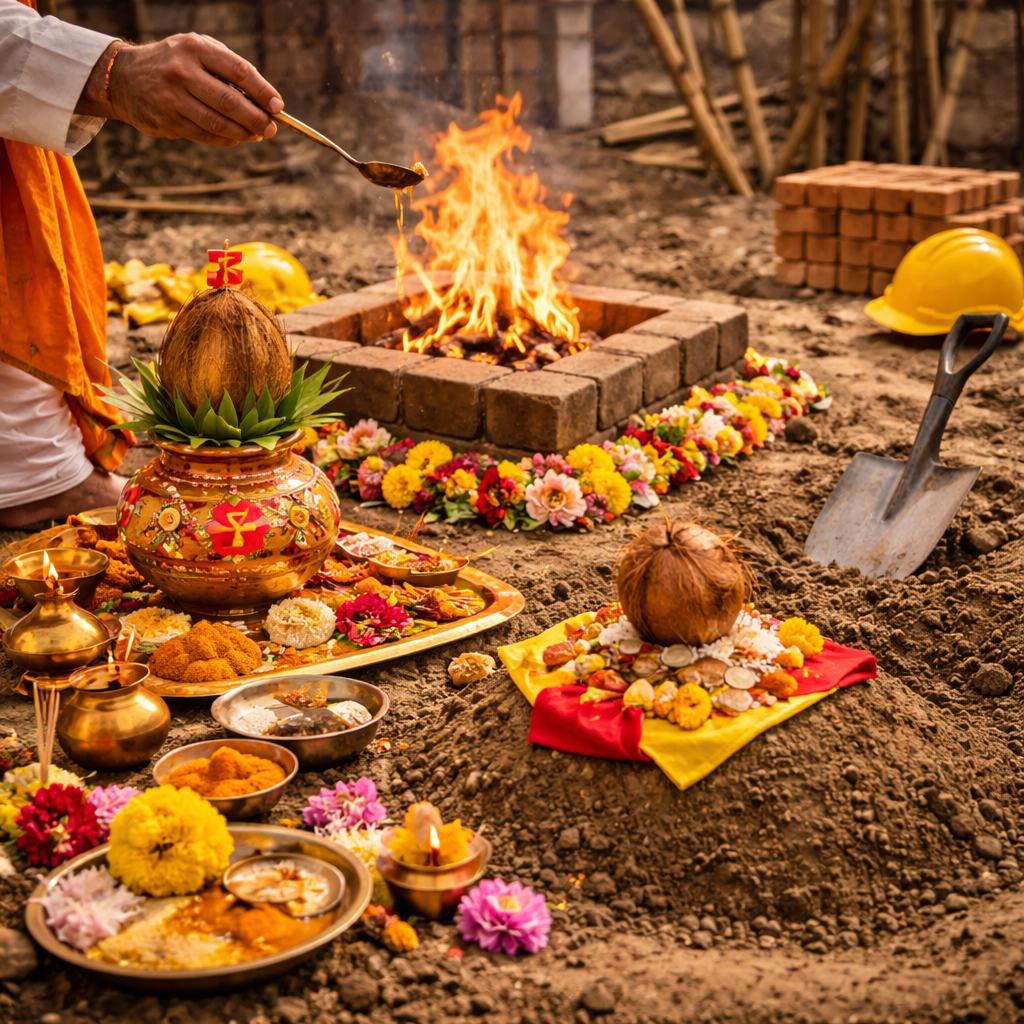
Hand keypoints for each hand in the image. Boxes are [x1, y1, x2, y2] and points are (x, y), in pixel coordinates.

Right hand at [76, 34, 283, 147]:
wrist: (124, 76)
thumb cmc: (174, 62)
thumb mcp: (197, 50)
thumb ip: (227, 67)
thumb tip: (263, 99)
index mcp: (194, 48)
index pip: (238, 71)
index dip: (262, 91)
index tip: (278, 106)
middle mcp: (182, 71)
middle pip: (230, 102)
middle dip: (256, 118)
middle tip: (271, 128)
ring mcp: (172, 98)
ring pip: (218, 123)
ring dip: (243, 133)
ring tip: (257, 135)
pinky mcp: (166, 120)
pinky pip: (204, 135)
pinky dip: (226, 140)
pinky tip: (237, 139)